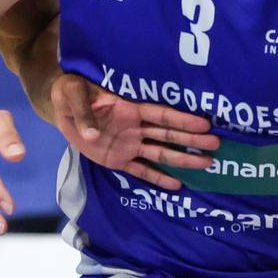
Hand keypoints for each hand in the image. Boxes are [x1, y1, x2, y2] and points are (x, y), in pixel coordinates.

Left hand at [50, 73, 217, 190]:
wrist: (60, 107)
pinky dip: (157, 178)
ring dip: (182, 158)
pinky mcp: (118, 160)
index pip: (159, 114)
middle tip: (217, 144)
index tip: (204, 124)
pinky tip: (177, 186)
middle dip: (192, 139)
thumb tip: (92, 134)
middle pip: (168, 134)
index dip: (181, 119)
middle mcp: (134, 127)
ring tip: (206, 164)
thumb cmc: (69, 92)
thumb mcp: (72, 94)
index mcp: (128, 107)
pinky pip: (141, 170)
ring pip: (160, 152)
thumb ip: (83, 112)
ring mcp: (129, 144)